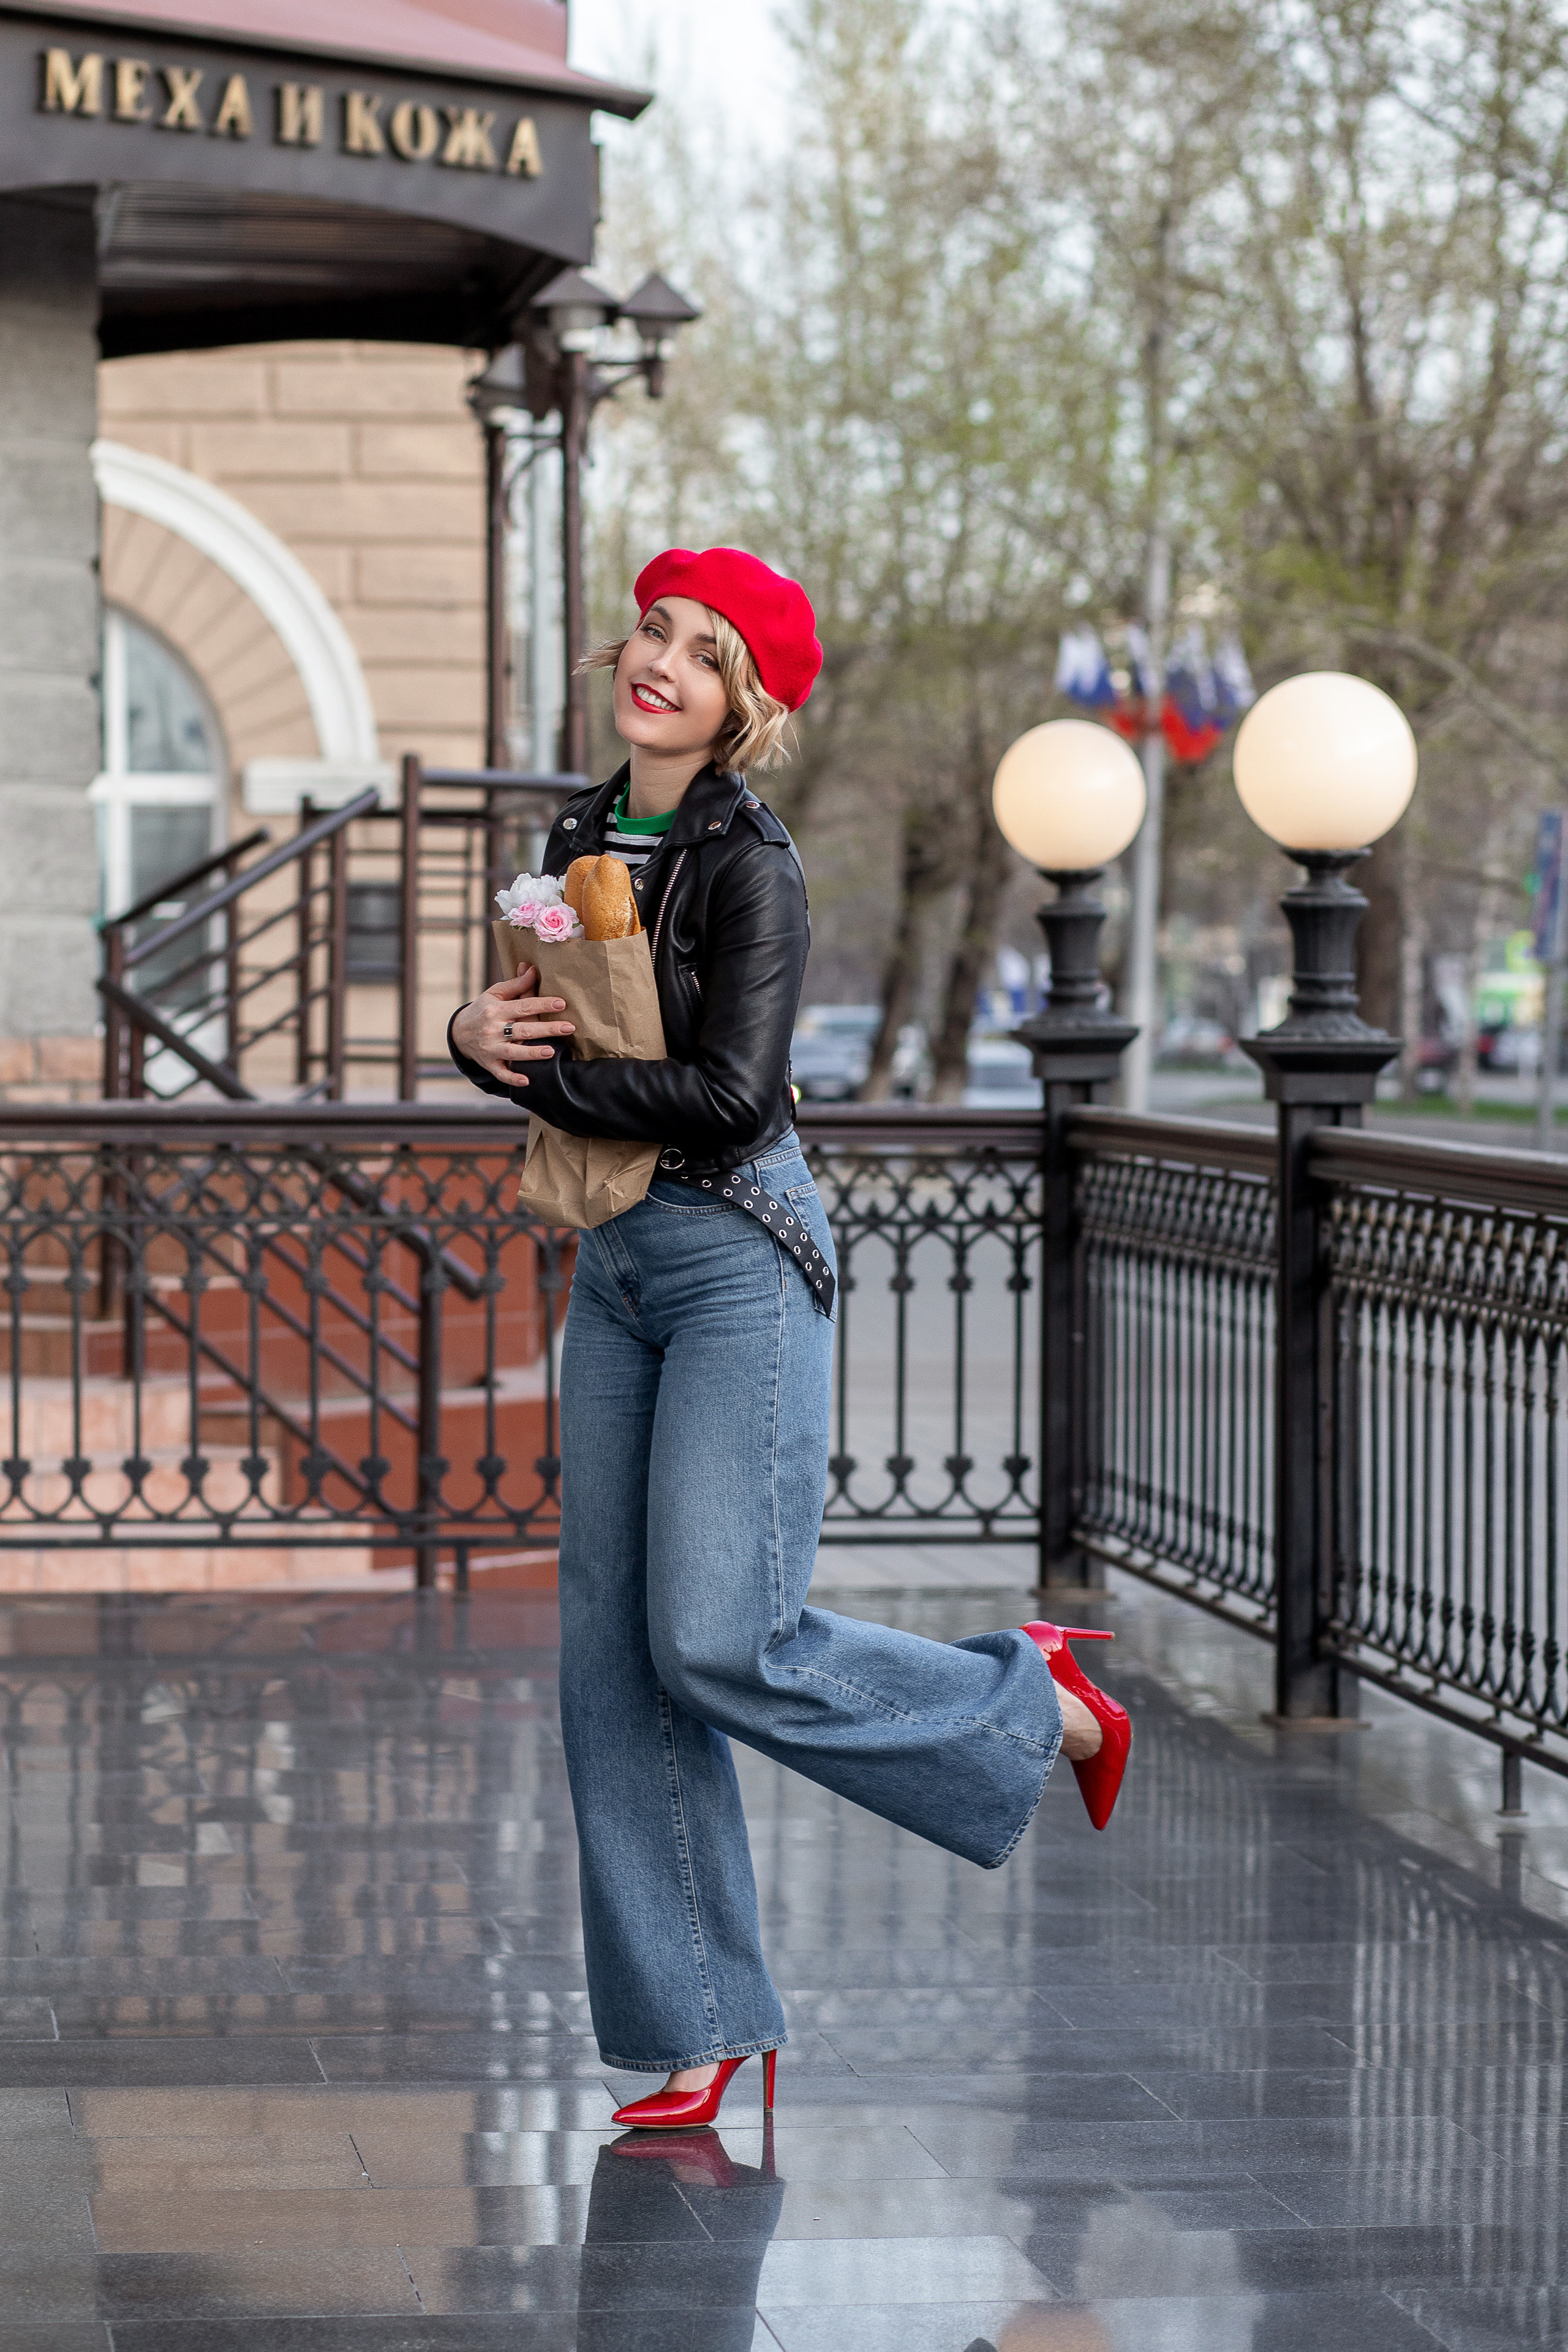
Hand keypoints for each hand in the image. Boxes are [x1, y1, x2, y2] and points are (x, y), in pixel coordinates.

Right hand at [451, 968, 573, 1087]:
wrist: (459, 1032)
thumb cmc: (483, 1010)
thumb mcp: (495, 994)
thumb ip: (516, 984)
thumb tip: (532, 968)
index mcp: (496, 1010)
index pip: (523, 1006)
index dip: (542, 1005)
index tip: (561, 1004)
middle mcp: (493, 1029)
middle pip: (523, 1030)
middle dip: (547, 1029)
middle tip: (569, 1028)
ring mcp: (491, 1048)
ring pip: (514, 1052)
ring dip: (532, 1053)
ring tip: (551, 1051)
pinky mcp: (490, 1063)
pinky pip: (501, 1073)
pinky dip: (513, 1078)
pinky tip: (527, 1081)